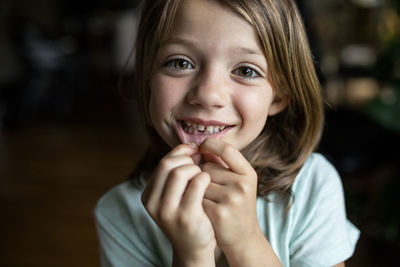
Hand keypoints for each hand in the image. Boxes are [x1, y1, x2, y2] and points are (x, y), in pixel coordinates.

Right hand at [141, 143, 215, 264]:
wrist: (195, 248)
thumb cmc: (188, 216)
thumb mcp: (175, 196)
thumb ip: (176, 174)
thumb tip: (190, 146)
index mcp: (148, 196)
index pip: (162, 163)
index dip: (180, 152)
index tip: (194, 151)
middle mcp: (153, 203)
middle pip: (168, 165)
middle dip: (187, 159)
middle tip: (201, 160)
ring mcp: (168, 211)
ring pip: (181, 172)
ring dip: (196, 168)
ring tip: (203, 175)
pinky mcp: (186, 216)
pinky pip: (197, 183)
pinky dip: (205, 177)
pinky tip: (208, 182)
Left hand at [200, 138, 261, 252]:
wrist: (244, 238)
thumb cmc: (237, 204)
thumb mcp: (238, 181)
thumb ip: (223, 163)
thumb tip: (202, 147)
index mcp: (248, 174)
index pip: (226, 149)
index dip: (210, 145)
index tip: (201, 148)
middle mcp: (242, 185)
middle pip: (207, 168)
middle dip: (203, 175)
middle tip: (213, 188)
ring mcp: (231, 200)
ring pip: (199, 183)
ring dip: (198, 189)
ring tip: (210, 200)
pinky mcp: (219, 213)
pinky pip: (197, 197)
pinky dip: (196, 202)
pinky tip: (205, 210)